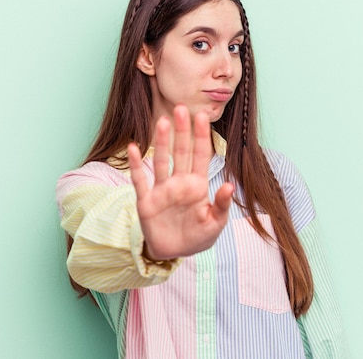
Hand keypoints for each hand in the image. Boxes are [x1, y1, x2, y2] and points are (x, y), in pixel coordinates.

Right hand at [127, 105, 233, 259]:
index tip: (201, 117)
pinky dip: (136, 166)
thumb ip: (221, 205)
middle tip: (180, 108)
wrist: (174, 254)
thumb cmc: (197, 236)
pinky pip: (140, 180)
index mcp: (197, 186)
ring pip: (161, 161)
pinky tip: (133, 148)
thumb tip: (229, 185)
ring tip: (162, 123)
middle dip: (182, 131)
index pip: (201, 156)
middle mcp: (179, 183)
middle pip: (181, 152)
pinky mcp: (147, 201)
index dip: (201, 137)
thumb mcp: (215, 224)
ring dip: (161, 143)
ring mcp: (162, 190)